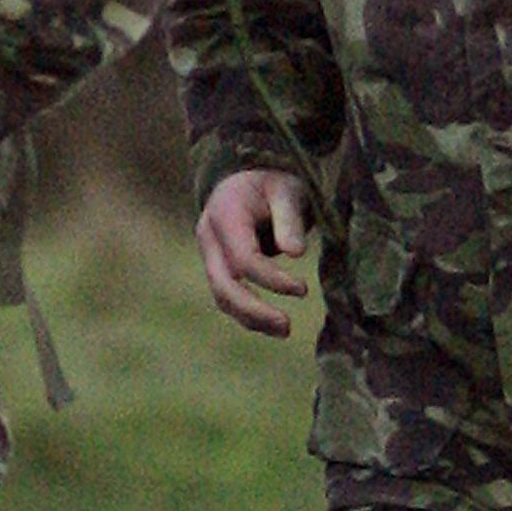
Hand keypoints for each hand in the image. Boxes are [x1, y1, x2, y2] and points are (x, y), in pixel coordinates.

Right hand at [196, 169, 310, 337]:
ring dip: (251, 319)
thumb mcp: (287, 191)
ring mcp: (209, 253)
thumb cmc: (275, 183)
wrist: (252, 180)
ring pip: (221, 296)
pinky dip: (248, 313)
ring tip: (285, 330)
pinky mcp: (217, 267)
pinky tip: (273, 324)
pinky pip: (227, 296)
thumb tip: (295, 253)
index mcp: (224, 213)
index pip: (243, 258)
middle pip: (223, 285)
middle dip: (254, 310)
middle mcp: (208, 235)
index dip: (272, 279)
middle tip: (288, 327)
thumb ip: (289, 220)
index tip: (303, 290)